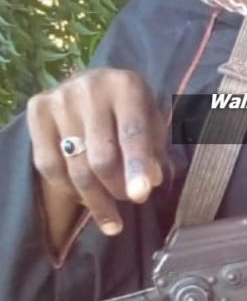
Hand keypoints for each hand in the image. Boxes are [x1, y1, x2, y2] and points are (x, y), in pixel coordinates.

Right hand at [27, 68, 165, 239]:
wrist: (93, 83)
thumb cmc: (130, 107)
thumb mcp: (151, 120)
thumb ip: (154, 149)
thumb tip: (150, 182)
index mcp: (127, 86)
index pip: (132, 134)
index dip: (136, 166)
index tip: (140, 195)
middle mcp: (91, 89)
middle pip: (100, 157)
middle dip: (116, 188)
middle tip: (129, 201)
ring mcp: (60, 99)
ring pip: (74, 167)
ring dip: (94, 199)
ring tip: (111, 217)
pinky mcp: (37, 111)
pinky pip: (49, 166)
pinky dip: (69, 190)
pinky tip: (84, 198)